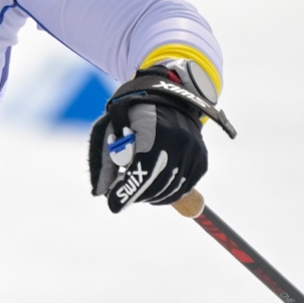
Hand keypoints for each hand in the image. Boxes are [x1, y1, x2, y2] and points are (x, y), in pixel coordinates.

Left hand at [88, 58, 234, 212]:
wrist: (168, 96)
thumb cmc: (135, 113)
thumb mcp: (116, 128)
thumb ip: (108, 158)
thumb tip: (101, 192)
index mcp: (157, 131)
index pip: (143, 171)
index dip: (127, 192)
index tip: (113, 205)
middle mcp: (181, 143)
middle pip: (157, 186)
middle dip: (136, 195)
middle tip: (122, 196)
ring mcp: (195, 152)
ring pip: (171, 191)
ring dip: (151, 196)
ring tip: (139, 186)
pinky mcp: (202, 160)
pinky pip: (184, 187)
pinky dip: (168, 192)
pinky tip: (155, 185)